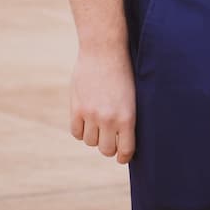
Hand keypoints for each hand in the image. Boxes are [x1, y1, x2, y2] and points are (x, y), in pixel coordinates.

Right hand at [69, 42, 136, 163]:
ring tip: (100, 126)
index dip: (124, 156)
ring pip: (90, 142)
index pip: (126, 149)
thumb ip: (126, 117)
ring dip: (95, 137)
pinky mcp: (76, 108)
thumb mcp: (133, 96)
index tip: (123, 157)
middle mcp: (109, 119)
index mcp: (128, 117)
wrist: (104, 52)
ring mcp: (91, 115)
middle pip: (106, 149)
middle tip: (112, 140)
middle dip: (110, 147)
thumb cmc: (124, 72)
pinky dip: (81, 131)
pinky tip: (87, 122)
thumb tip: (124, 138)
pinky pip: (76, 133)